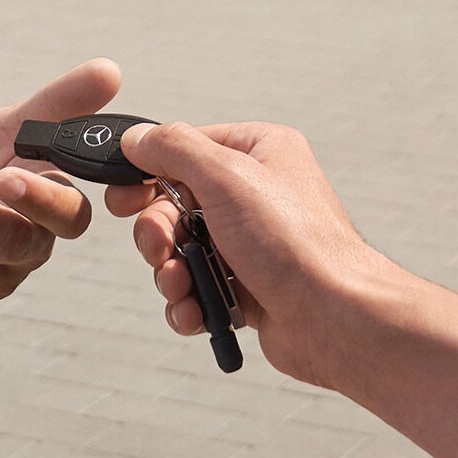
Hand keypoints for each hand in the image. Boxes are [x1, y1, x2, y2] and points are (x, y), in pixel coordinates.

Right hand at [105, 120, 387, 387]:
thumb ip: (175, 148)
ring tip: (182, 287)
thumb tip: (137, 138)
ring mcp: (251, 243)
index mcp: (259, 152)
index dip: (149, 173)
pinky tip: (195, 313)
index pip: (186, 148)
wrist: (335, 318)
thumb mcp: (227, 176)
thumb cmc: (294, 241)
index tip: (123, 197)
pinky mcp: (247, 288)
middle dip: (159, 234)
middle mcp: (255, 194)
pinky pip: (197, 289)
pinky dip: (188, 303)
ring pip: (181, 251)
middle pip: (175, 204)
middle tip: (160, 250)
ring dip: (170, 273)